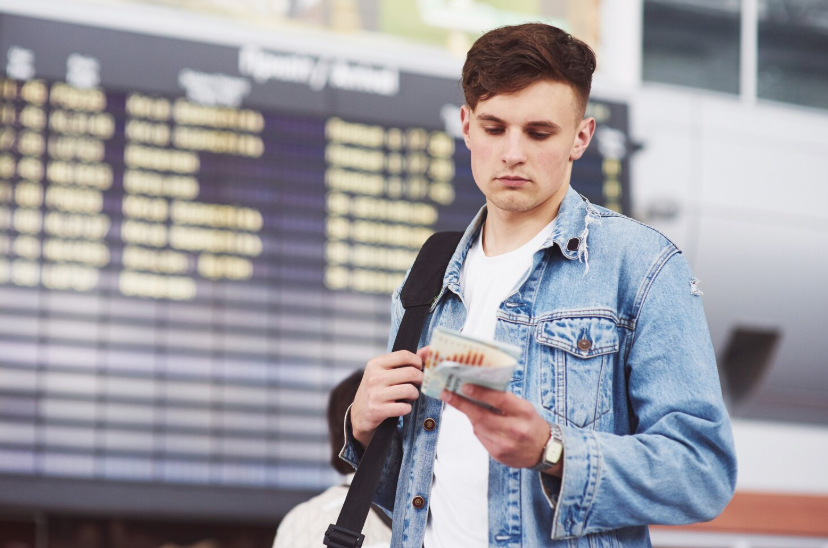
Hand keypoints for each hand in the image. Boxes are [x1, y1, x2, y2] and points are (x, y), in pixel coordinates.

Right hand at [351, 347, 427, 447]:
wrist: (359, 415)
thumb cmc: (375, 391)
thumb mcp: (382, 372)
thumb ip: (402, 362)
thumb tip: (427, 351)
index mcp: (376, 364)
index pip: (404, 355)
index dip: (417, 361)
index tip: (419, 368)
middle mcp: (374, 377)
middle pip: (410, 373)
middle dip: (420, 379)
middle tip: (418, 383)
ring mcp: (375, 394)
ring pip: (410, 390)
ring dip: (414, 394)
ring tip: (410, 396)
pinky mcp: (378, 410)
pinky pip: (404, 407)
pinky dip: (407, 408)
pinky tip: (402, 407)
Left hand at [441, 384, 560, 475]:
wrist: (543, 450)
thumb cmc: (530, 423)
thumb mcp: (523, 407)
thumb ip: (504, 400)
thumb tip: (478, 388)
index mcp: (524, 413)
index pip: (499, 400)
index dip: (480, 393)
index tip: (464, 386)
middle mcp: (515, 430)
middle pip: (482, 416)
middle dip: (462, 404)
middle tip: (446, 393)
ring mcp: (505, 445)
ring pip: (478, 427)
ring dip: (468, 414)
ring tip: (458, 402)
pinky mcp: (498, 455)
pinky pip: (480, 437)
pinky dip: (476, 427)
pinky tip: (476, 420)